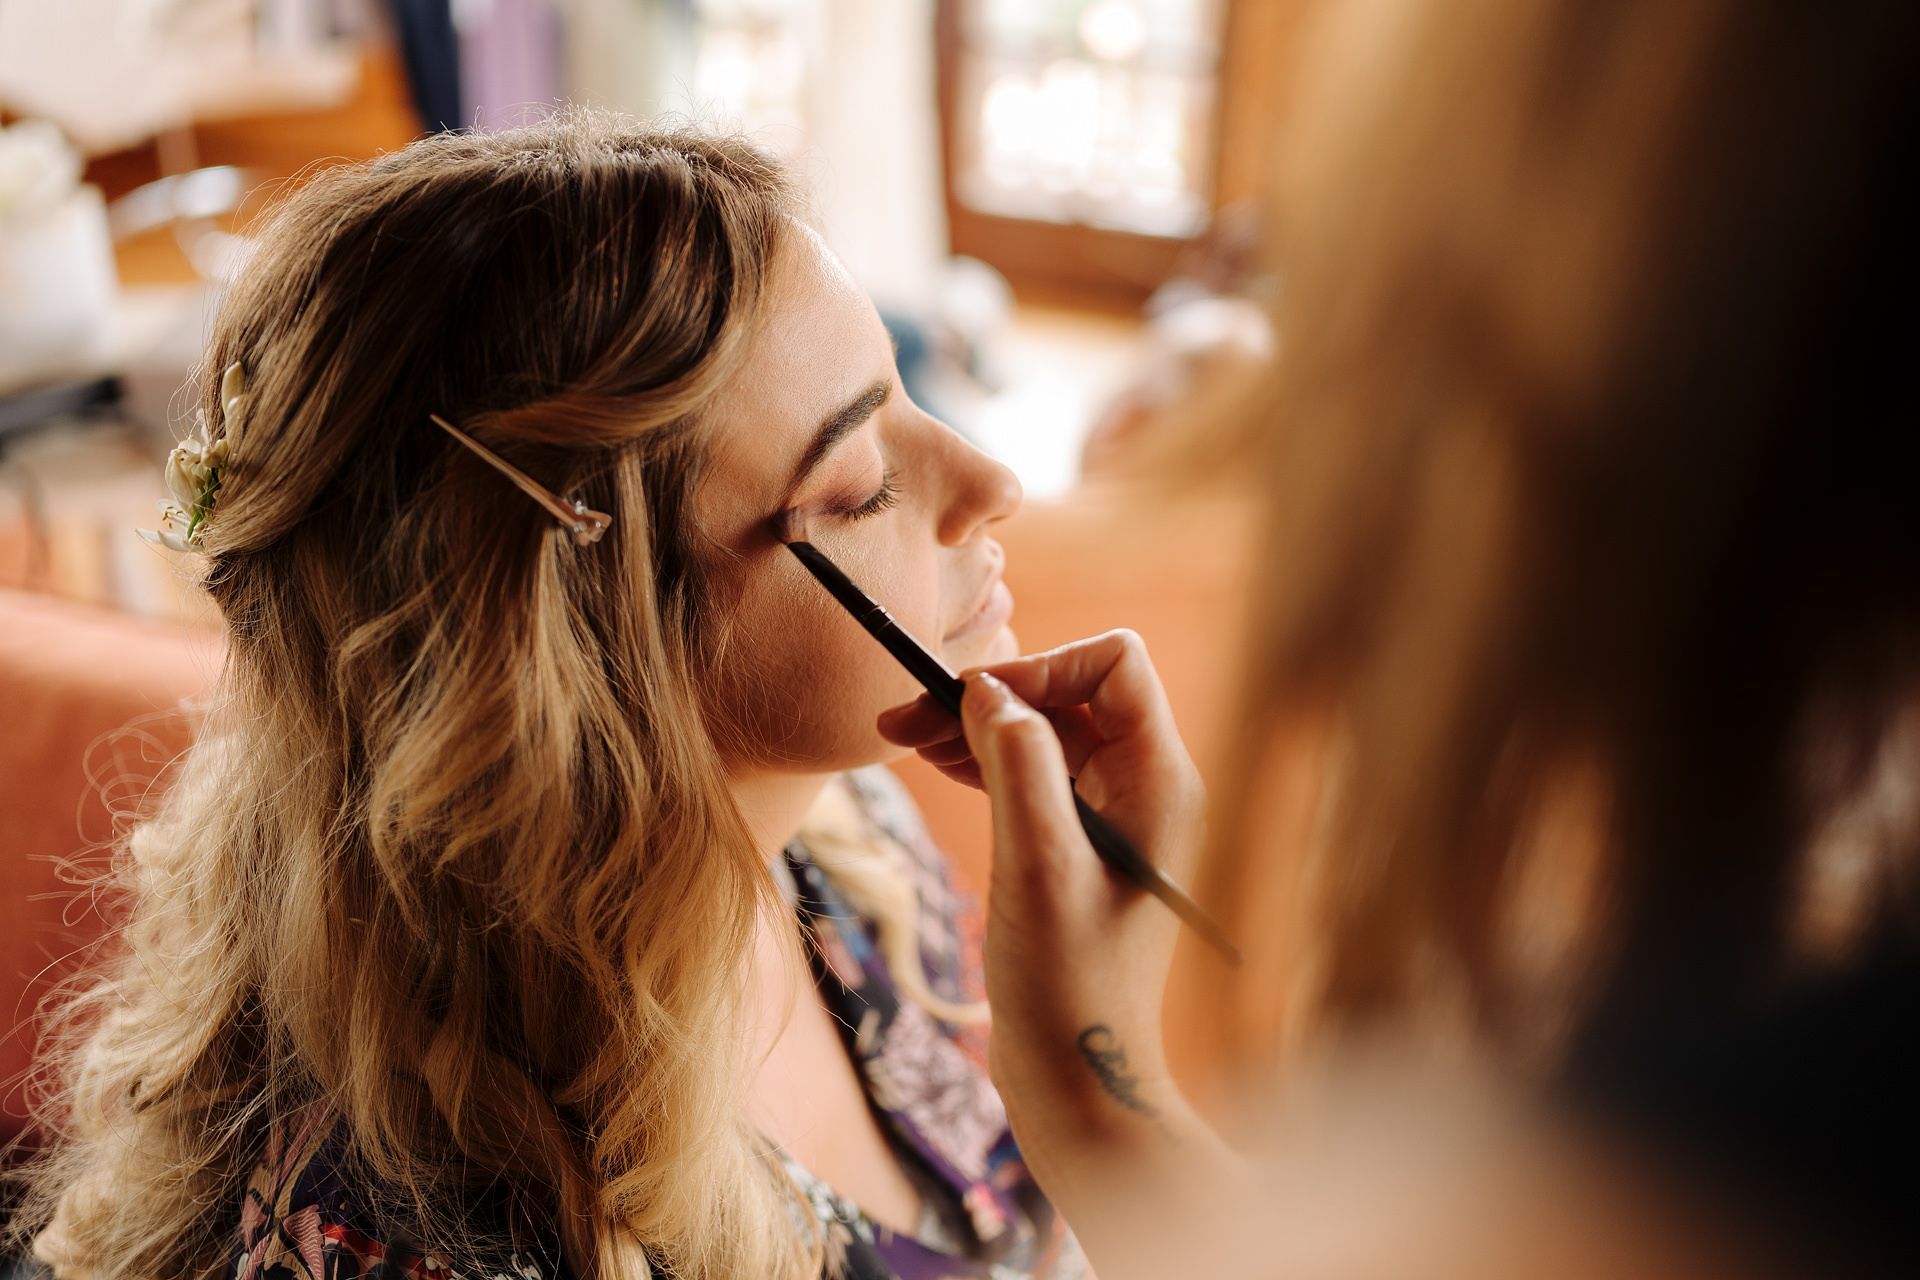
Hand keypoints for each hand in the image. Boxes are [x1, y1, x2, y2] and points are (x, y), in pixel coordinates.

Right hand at [877, 631, 1207, 1158]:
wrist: (1078, 1078)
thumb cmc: (1068, 983)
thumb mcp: (1037, 864)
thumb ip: (1019, 764)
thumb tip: (989, 688)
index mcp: (1159, 782)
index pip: (1114, 665)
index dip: (1039, 667)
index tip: (969, 703)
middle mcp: (1145, 787)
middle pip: (1070, 693)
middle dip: (991, 694)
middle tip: (904, 715)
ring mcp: (1112, 816)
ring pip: (1042, 731)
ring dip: (975, 726)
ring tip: (902, 736)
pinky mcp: (1077, 845)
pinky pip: (1032, 774)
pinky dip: (982, 761)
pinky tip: (934, 762)